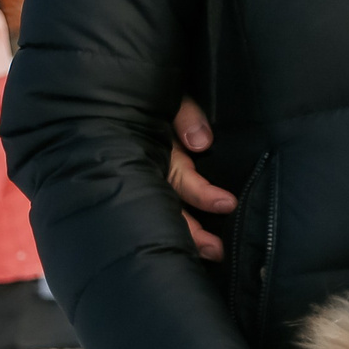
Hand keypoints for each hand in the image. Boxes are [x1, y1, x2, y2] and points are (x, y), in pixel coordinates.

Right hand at [167, 96, 234, 260]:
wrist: (120, 93)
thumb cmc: (152, 96)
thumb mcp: (172, 101)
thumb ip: (186, 117)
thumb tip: (201, 143)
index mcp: (159, 153)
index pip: (183, 181)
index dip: (204, 195)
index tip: (228, 204)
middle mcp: (153, 170)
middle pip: (172, 207)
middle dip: (192, 233)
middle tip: (218, 251)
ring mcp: (153, 175)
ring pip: (169, 211)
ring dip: (188, 234)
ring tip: (212, 255)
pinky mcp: (160, 174)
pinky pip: (171, 202)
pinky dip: (181, 223)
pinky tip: (194, 248)